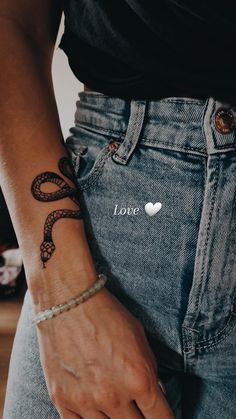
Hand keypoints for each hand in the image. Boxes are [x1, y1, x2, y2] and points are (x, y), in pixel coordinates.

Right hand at [35, 286, 173, 418]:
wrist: (68, 300)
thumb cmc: (107, 314)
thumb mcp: (140, 338)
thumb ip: (148, 371)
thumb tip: (152, 395)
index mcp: (139, 379)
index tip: (162, 417)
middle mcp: (113, 396)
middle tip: (138, 410)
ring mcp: (86, 401)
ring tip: (115, 408)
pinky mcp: (62, 399)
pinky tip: (95, 413)